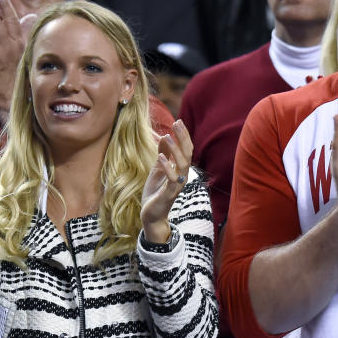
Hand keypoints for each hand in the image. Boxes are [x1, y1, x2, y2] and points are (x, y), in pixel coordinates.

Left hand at [141, 120, 192, 242]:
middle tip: (177, 123)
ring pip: (182, 165)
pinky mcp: (169, 194)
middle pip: (187, 154)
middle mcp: (182, 176)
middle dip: (183, 138)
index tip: (178, 121)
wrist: (150, 216)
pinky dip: (167, 167)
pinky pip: (172, 179)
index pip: (186, 150)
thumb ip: (163, 155)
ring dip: (175, 150)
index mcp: (180, 170)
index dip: (183, 136)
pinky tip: (161, 157)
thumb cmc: (155, 193)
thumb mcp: (157, 170)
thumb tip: (166, 138)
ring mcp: (177, 186)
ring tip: (168, 136)